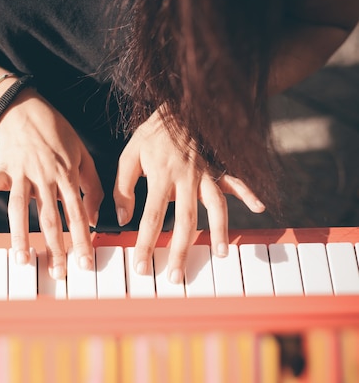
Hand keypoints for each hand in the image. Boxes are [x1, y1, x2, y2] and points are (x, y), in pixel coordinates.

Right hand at [0, 88, 103, 278]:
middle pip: (49, 217)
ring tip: (22, 260)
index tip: (84, 262)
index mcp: (65, 175)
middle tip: (58, 273)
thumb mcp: (82, 155)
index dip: (80, 239)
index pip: (76, 213)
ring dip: (20, 235)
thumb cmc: (57, 133)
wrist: (26, 108)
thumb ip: (91, 186)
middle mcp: (44, 177)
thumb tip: (92, 219)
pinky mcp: (2, 168)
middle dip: (55, 247)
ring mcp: (21, 173)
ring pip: (19, 208)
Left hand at [113, 108, 264, 283]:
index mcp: (161, 176)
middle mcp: (186, 178)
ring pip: (216, 206)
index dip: (145, 244)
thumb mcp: (130, 156)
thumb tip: (124, 219)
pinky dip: (248, 193)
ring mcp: (205, 173)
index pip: (151, 217)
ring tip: (219, 254)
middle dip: (181, 251)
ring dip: (218, 231)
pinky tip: (259, 208)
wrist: (178, 106)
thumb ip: (124, 187)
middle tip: (176, 276)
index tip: (141, 266)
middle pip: (185, 220)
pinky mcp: (218, 167)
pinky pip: (235, 181)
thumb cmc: (152, 134)